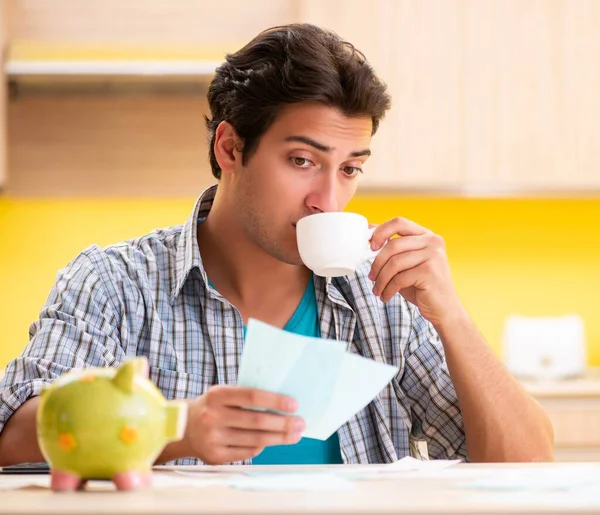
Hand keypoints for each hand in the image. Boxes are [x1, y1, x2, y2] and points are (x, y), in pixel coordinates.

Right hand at [184, 385, 304, 463]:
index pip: (252, 396)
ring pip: (255, 440)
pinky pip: (247, 452)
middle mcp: (213, 416)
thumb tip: (281, 402)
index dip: (275, 400)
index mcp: (217, 395)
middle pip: (256, 421)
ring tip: (294, 434)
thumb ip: (245, 396)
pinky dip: (262, 447)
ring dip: (279, 438)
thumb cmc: (211, 407)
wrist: (182, 427)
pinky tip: (273, 442)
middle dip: (283, 423)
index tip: (294, 405)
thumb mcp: (222, 394)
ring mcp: (213, 438)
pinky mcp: (215, 456)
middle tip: (300, 423)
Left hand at [368, 217, 464, 327]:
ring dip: (381, 279)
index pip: (399, 222)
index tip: (370, 247)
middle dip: (377, 263)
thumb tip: (369, 229)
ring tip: (377, 290)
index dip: (380, 232)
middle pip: (393, 245)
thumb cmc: (421, 285)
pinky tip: (386, 296)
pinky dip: (388, 289)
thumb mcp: (405, 263)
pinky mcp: (430, 272)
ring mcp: (433, 256)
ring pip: (394, 263)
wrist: (443, 309)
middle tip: (371, 277)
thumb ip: (393, 247)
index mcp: (426, 235)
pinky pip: (400, 278)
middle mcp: (432, 241)